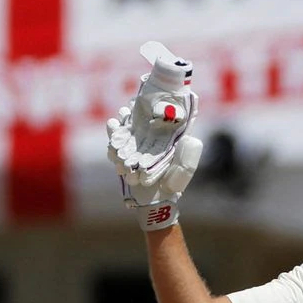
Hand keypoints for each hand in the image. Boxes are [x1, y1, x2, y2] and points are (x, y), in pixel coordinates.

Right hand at [107, 96, 201, 231]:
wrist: (156, 202)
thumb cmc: (173, 184)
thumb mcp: (184, 169)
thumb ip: (188, 155)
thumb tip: (190, 138)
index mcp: (166, 143)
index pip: (161, 122)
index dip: (156, 110)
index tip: (152, 100)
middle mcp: (151, 144)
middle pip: (141, 124)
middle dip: (136, 114)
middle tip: (131, 105)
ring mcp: (137, 150)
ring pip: (129, 131)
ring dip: (124, 121)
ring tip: (121, 113)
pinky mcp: (126, 157)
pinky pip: (117, 143)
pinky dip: (114, 135)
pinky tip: (112, 125)